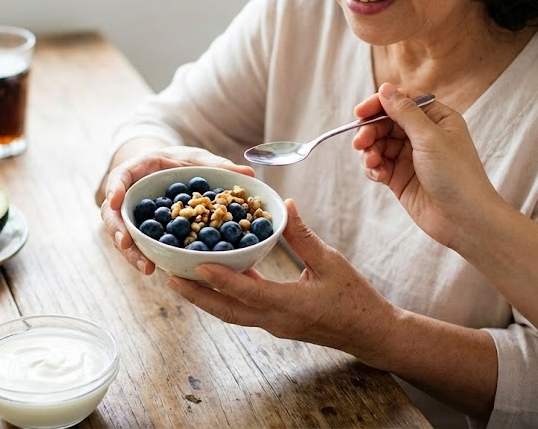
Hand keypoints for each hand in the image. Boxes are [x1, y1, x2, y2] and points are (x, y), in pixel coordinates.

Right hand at [100, 145, 254, 274]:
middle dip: (118, 230)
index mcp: (140, 169)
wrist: (172, 168)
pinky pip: (137, 243)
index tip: (114, 201)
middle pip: (114, 213)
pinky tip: (155, 269)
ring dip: (131, 252)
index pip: (119, 176)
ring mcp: (132, 214)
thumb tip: (248, 174)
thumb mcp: (198, 159)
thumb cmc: (182, 161)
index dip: (114, 188)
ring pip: (123, 234)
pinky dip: (143, 255)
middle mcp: (130, 193)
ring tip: (146, 267)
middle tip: (127, 244)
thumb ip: (219, 166)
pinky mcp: (141, 230)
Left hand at [166, 199, 401, 366]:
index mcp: (290, 305)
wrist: (369, 333)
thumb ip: (304, 237)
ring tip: (179, 279)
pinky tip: (214, 278)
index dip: (220, 279)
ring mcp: (273, 325)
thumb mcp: (332, 262)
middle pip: (226, 311)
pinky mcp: (275, 323)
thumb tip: (285, 205)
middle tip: (167, 277)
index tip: (194, 266)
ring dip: (204, 298)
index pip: (248, 292)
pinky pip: (242, 311)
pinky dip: (224, 296)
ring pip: (230, 314)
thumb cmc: (356, 298)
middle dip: (194, 296)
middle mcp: (275, 320)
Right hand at [351, 83, 504, 249]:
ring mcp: (411, 157)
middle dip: (371, 131)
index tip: (360, 113)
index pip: (402, 102)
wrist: (464, 220)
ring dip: (370, 151)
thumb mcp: (430, 138)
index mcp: (437, 119)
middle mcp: (423, 136)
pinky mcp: (400, 178)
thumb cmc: (457, 176)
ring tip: (372, 162)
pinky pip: (379, 165)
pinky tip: (377, 175)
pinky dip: (373, 168)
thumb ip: (405, 112)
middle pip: (386, 123)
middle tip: (361, 143)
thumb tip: (386, 88)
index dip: (380, 104)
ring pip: (379, 144)